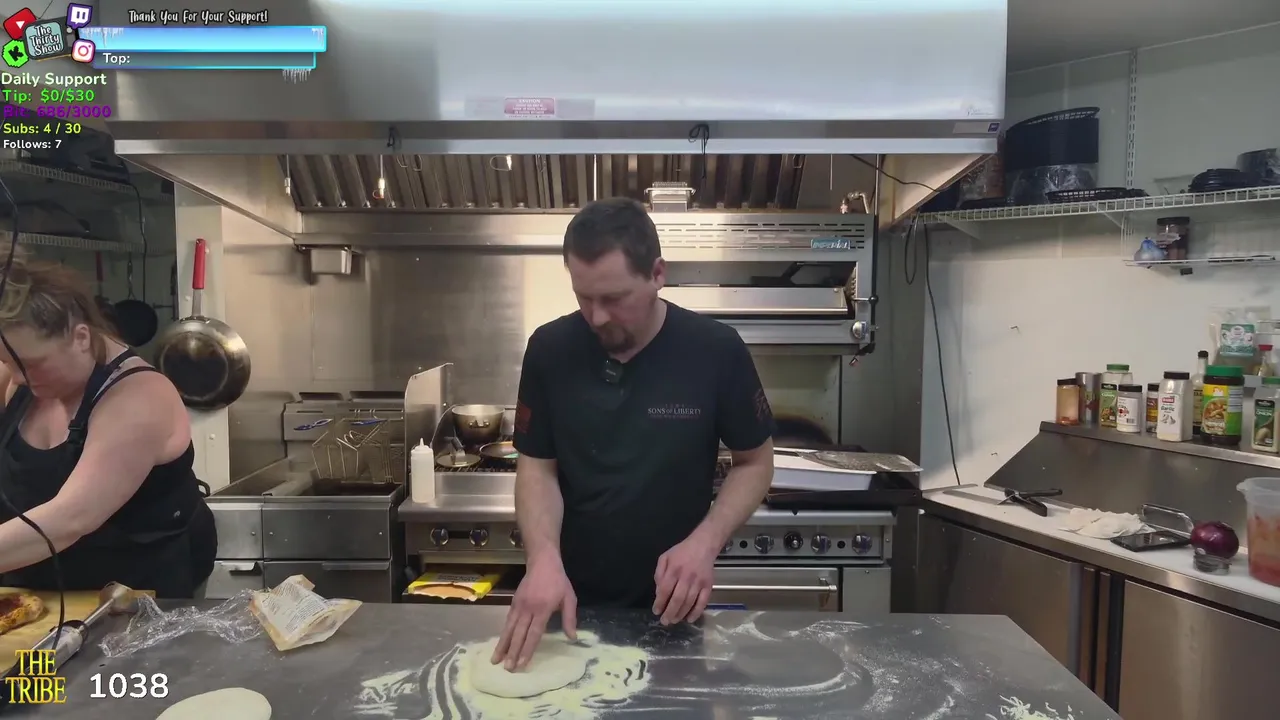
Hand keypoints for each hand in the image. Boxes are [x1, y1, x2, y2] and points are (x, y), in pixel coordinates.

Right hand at [491, 556, 576, 670]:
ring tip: (496, 660)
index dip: (528, 649)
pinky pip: (507, 621)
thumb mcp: (569, 598)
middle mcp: (528, 609)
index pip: (534, 633)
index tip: (522, 664)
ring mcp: (519, 605)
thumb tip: (572, 638)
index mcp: (543, 609)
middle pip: (519, 634)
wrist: (542, 562)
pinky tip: (500, 644)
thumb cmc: (558, 581)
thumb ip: (569, 618)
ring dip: (502, 645)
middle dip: (512, 652)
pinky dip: (503, 634)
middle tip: (507, 669)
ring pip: (509, 629)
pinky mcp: (513, 603)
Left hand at [652, 533, 718, 624]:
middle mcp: (686, 577)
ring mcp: (699, 582)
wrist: (703, 545)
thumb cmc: (681, 552)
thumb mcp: (665, 557)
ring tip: (674, 620)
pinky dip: (697, 612)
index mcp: (674, 569)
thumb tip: (659, 592)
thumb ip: (659, 573)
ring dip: (681, 614)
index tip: (656, 612)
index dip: (660, 603)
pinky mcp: (708, 586)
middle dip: (670, 613)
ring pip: (689, 603)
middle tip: (665, 621)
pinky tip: (690, 619)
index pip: (665, 590)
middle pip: (677, 599)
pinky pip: (703, 602)